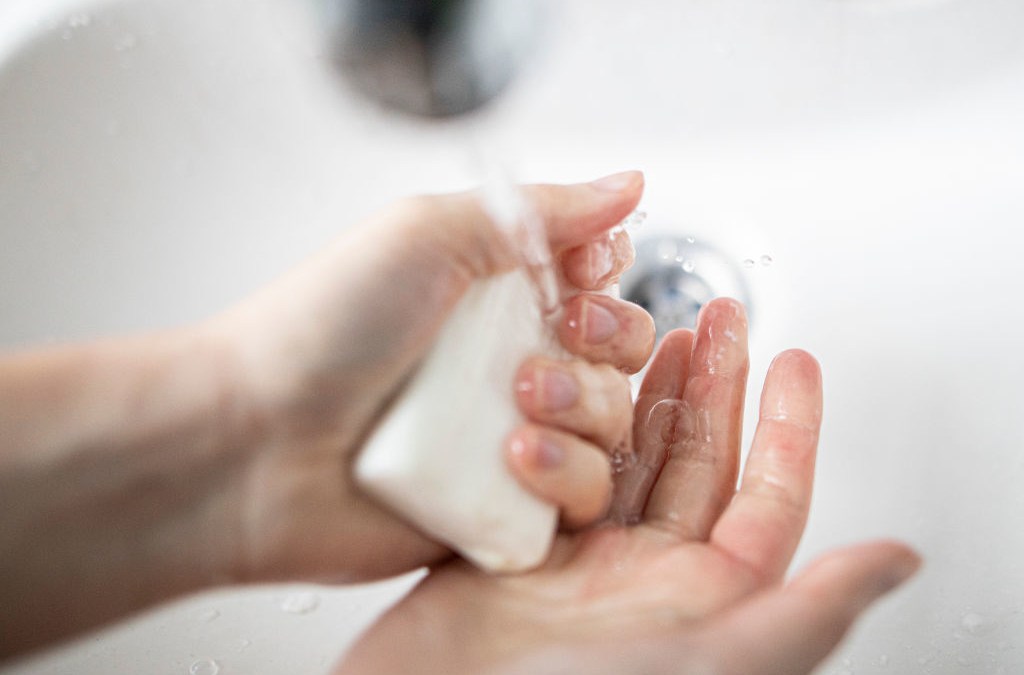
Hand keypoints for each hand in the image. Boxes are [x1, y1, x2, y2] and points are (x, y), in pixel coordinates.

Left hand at [215, 172, 652, 581]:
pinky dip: (565, 478)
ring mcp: (509, 436)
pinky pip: (583, 498)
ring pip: (612, 424)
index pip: (596, 278)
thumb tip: (626, 183)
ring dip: (583, 407)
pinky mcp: (504, 505)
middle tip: (560, 333)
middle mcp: (508, 362)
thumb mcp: (429, 234)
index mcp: (493, 292)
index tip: (582, 269)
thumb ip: (539, 210)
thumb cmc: (322, 329)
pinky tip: (514, 460)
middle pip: (619, 351)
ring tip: (517, 405)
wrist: (253, 442)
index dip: (605, 272)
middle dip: (607, 338)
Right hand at [335, 299, 920, 674]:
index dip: (786, 425)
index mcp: (702, 600)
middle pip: (692, 459)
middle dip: (710, 384)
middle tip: (718, 319)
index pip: (765, 497)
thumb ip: (803, 611)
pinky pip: (547, 462)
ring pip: (621, 452)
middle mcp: (643, 576)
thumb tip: (897, 560)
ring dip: (634, 391)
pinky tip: (565, 379)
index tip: (794, 361)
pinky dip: (558, 417)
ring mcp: (576, 558)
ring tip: (645, 334)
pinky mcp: (513, 542)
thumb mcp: (711, 662)